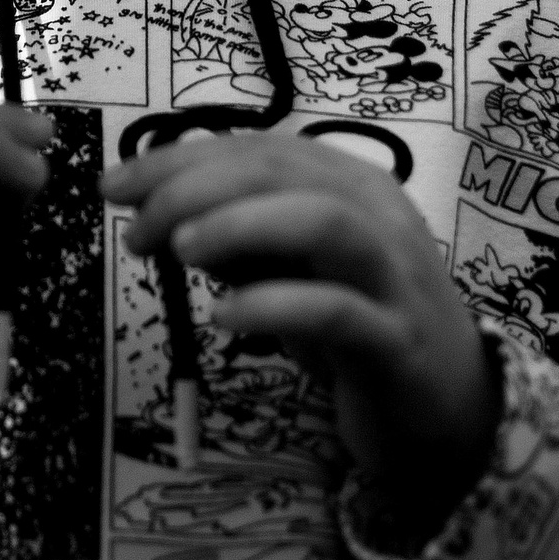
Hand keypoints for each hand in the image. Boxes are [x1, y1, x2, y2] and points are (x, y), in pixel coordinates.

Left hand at [98, 132, 498, 539]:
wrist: (447, 410)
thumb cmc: (357, 324)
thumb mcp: (290, 268)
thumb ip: (238, 232)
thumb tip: (152, 205)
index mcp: (349, 184)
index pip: (255, 149)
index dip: (176, 160)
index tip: (111, 186)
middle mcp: (379, 216)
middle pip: (283, 172)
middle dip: (194, 188)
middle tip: (136, 228)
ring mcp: (394, 278)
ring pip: (323, 222)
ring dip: (240, 225)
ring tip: (179, 252)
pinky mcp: (399, 343)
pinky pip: (338, 312)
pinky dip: (274, 306)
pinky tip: (223, 318)